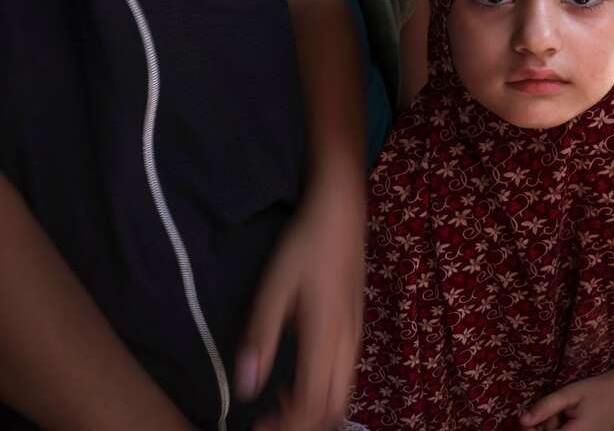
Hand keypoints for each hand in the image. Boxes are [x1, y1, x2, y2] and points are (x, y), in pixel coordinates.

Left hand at [235, 182, 365, 430]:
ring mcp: (355, 335)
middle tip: (267, 421)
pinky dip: (322, 391)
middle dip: (301, 425)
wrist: (342, 215)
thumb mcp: (274, 289)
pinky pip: (345, 376)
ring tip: (279, 402)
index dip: (285, 426)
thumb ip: (260, 338)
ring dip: (313, 410)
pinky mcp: (356, 327)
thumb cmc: (305, 246)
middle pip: (333, 408)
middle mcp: (346, 343)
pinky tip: (297, 375)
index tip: (256, 427)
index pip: (311, 404)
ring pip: (343, 394)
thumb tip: (245, 386)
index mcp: (325, 337)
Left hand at [519, 373, 613, 430]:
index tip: (527, 420)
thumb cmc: (597, 392)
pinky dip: (566, 430)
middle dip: (547, 428)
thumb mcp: (569, 393)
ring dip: (558, 429)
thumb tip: (521, 420)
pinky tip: (574, 423)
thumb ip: (545, 407)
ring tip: (569, 416)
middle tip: (558, 412)